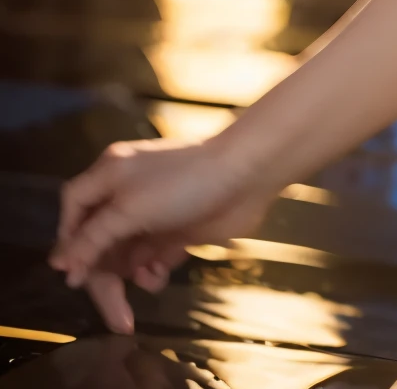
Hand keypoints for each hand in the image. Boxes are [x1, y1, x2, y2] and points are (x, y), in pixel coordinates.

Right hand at [49, 135, 277, 333]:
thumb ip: (92, 238)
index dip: (69, 242)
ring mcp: (153, 212)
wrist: (247, 173)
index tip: (73, 274)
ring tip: (149, 282)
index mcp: (109, 175)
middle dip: (104, 276)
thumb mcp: (129, 208)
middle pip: (98, 241)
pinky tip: (161, 274)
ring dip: (130, 275)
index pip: (73, 210)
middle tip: (117, 315)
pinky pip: (151, 257)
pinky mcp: (176, 229)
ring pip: (124, 254)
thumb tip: (58, 264)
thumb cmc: (183, 183)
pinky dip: (152, 270)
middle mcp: (127, 192)